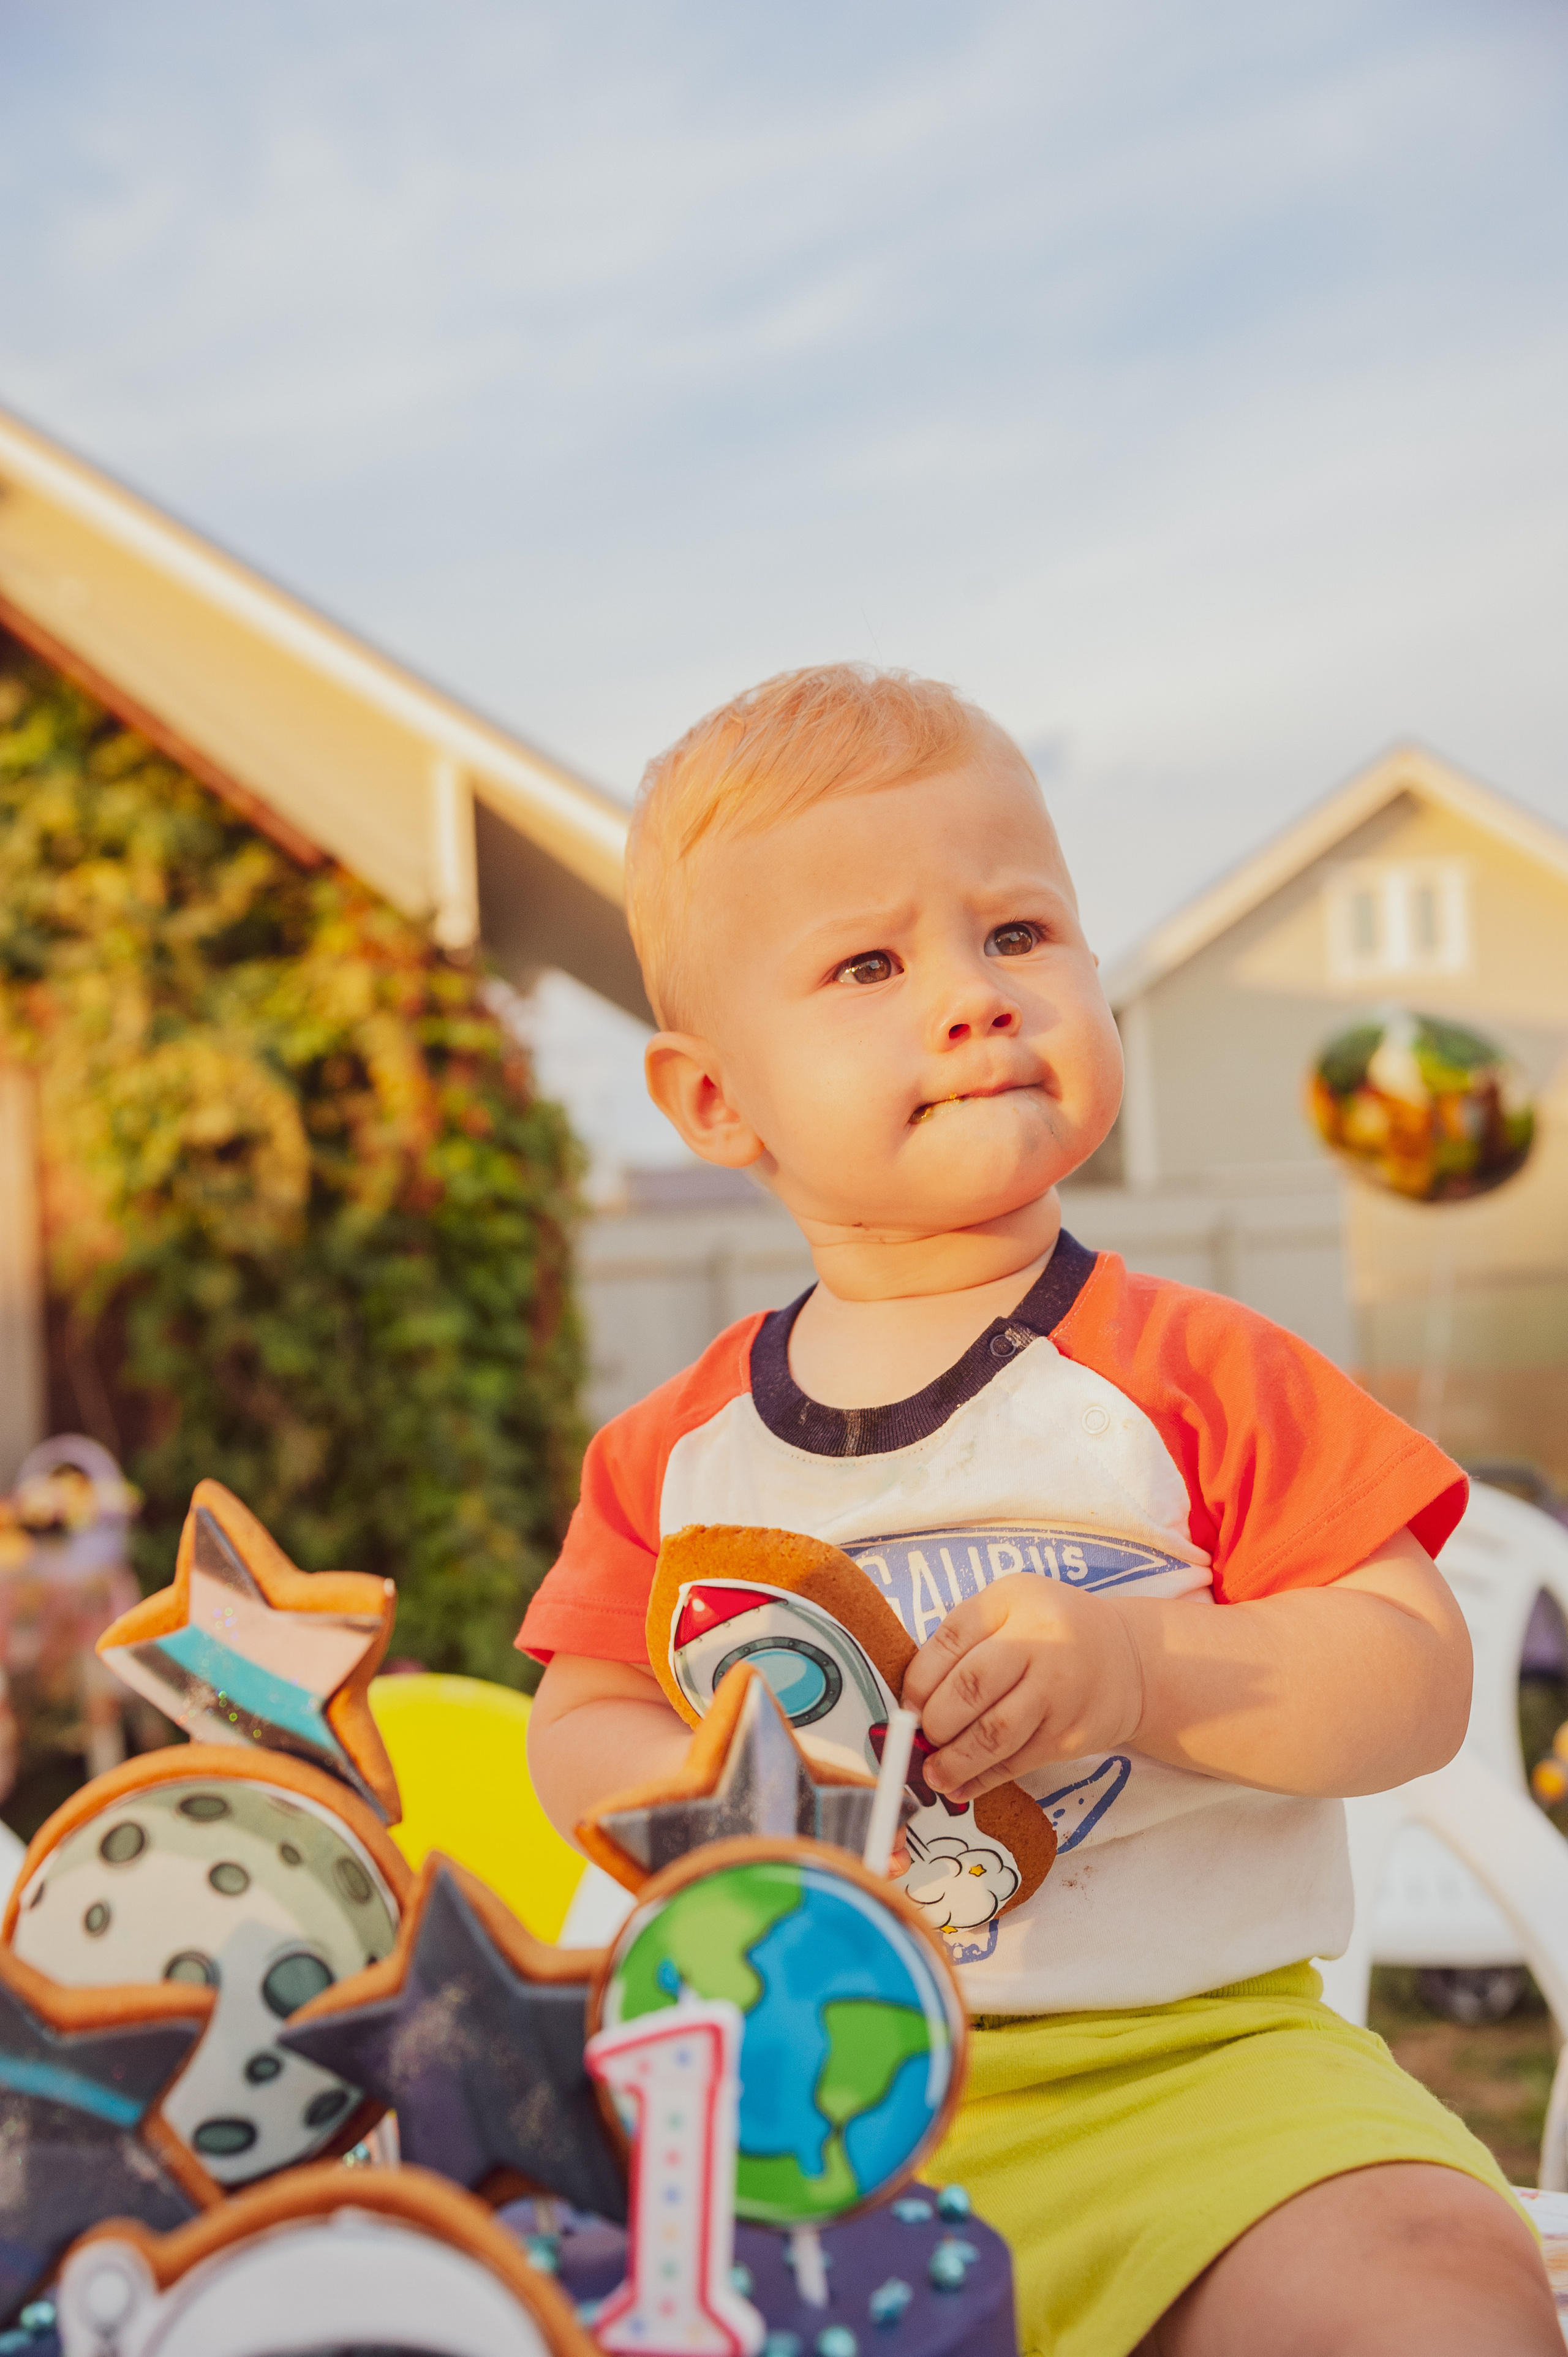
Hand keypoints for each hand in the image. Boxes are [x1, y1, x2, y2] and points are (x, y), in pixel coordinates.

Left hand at [902, 1579, 1143, 1803]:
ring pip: (993, 1734)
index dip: (919, 1680)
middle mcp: (1041, 1642)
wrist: (1131, 1659)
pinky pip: (1017, 1763)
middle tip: (919, 1737)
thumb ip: (965, 1641)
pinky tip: (960, 1785)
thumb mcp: (1011, 1607)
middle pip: (971, 1687)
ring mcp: (1060, 1691)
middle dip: (935, 1721)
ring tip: (932, 1772)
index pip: (952, 1640)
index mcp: (1013, 1601)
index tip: (907, 1705)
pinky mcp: (1071, 1735)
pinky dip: (982, 1780)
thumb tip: (913, 1699)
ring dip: (953, 1759)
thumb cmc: (1052, 1632)